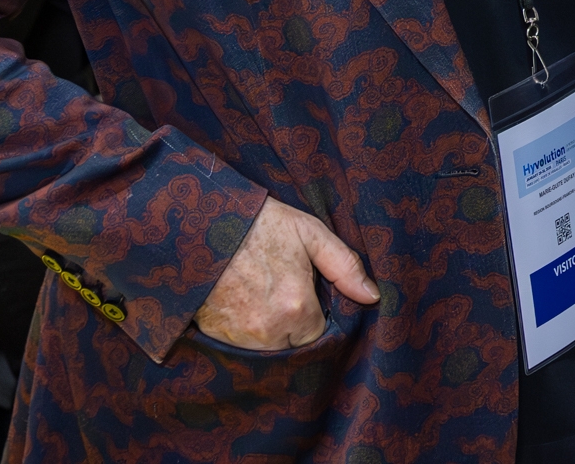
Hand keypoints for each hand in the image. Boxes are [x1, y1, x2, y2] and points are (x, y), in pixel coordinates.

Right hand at [195, 196, 378, 351]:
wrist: (201, 225)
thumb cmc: (260, 225)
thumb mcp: (310, 234)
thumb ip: (345, 267)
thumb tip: (373, 296)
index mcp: (296, 308)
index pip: (318, 334)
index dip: (314, 315)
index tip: (306, 295)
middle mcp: (269, 331)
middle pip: (292, 344)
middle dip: (293, 325)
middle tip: (283, 292)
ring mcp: (239, 337)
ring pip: (267, 348)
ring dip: (270, 331)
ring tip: (262, 296)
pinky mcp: (215, 337)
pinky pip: (240, 346)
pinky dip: (244, 332)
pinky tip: (243, 303)